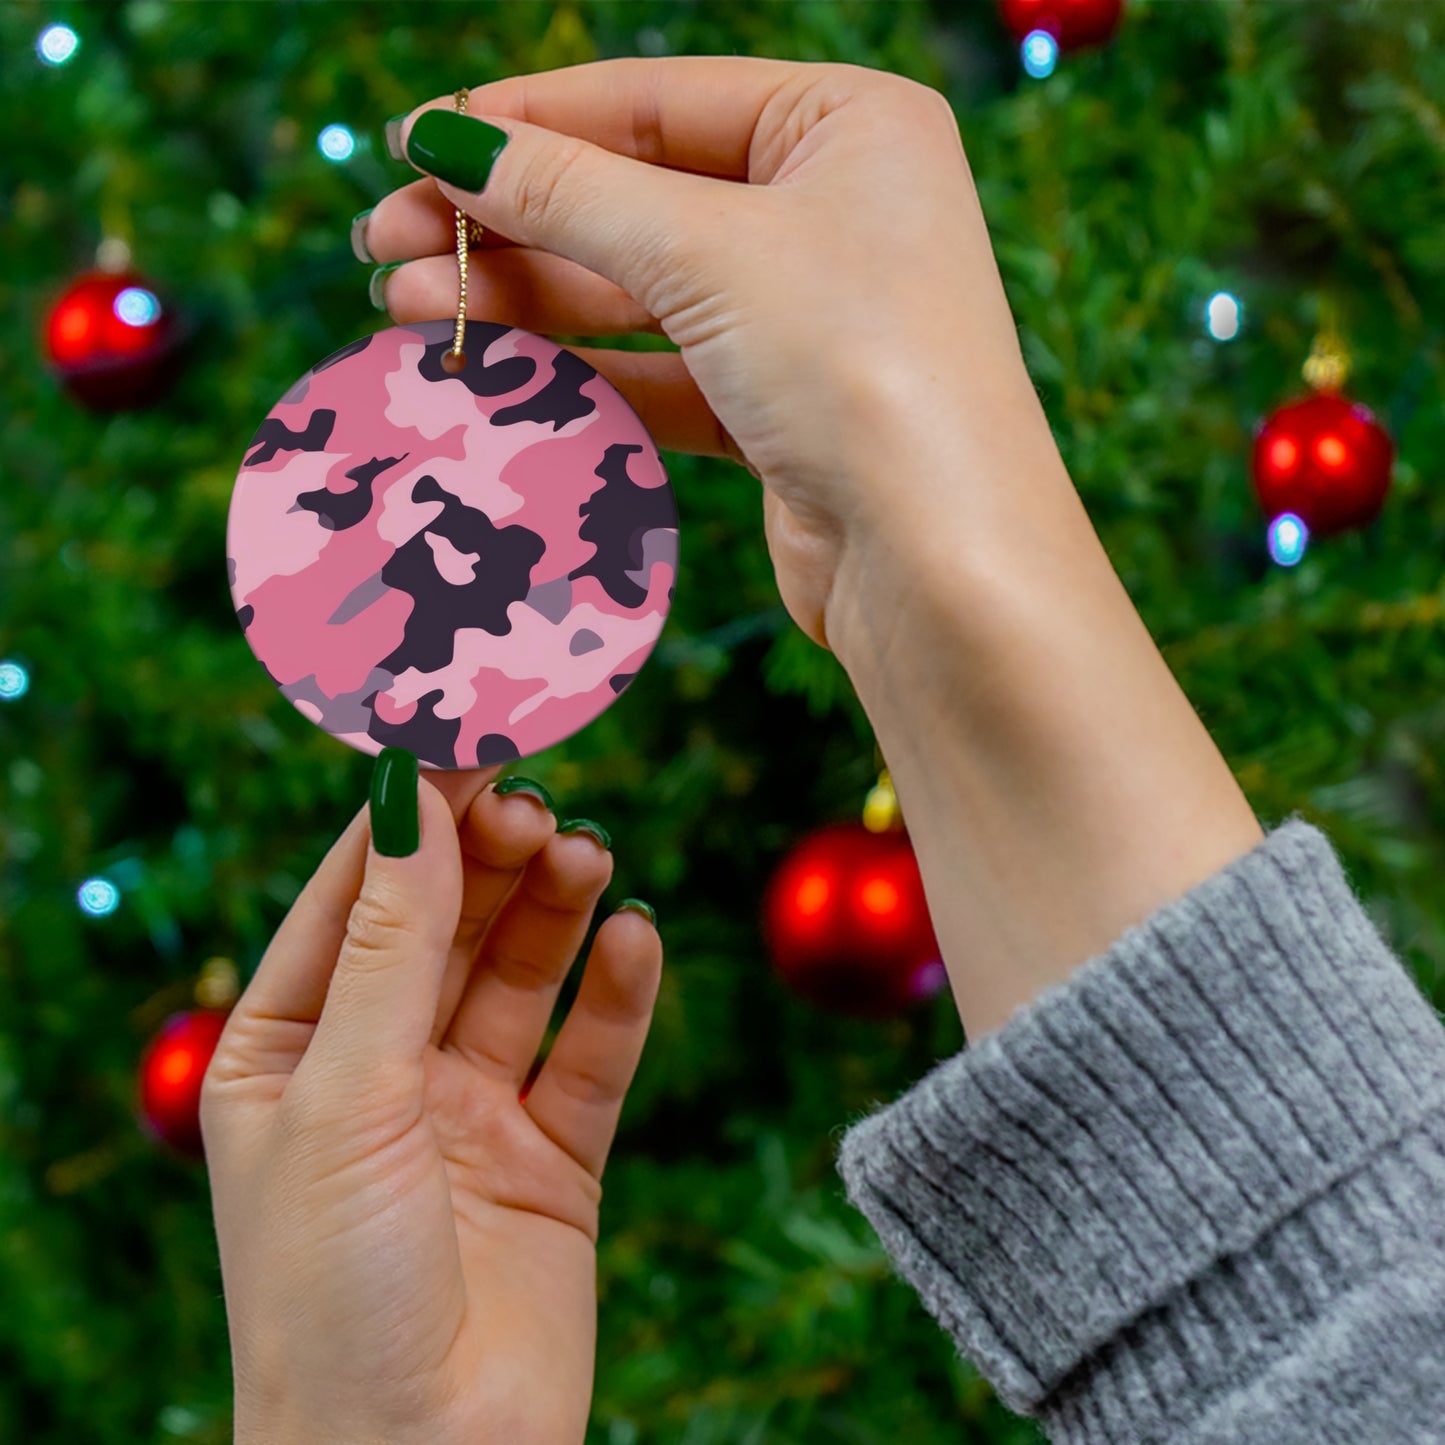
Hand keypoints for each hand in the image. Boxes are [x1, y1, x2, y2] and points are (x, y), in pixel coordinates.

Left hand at [201, 764, 661, 1444]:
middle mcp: (379, 1069)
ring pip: (521, 974)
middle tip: (537, 801)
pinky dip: (617, 994)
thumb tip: (412, 795)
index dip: (410, 813)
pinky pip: (591, 1053)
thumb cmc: (331, 1294)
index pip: (354, 895)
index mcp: (289, 1050)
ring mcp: (468, 1111)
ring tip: (586, 856)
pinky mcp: (552, 1158)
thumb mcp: (346, 1096)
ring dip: (554, 908)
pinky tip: (635, 940)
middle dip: (489, 857)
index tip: (468, 731)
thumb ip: (392, 943)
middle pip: (446, 922)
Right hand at [361, 56, 1055, 657]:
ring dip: (524, 300)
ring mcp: (808, 316)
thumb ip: (569, 192)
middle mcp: (834, 211)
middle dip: (507, 221)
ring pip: (638, 291)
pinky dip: (578, 374)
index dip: (525, 121)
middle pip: (636, 197)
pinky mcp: (781, 410)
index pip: (654, 100)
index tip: (413, 143)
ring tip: (405, 309)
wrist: (939, 563)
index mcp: (847, 125)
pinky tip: (491, 372)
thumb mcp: (705, 251)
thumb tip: (446, 140)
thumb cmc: (858, 368)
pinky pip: (660, 373)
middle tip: (383, 243)